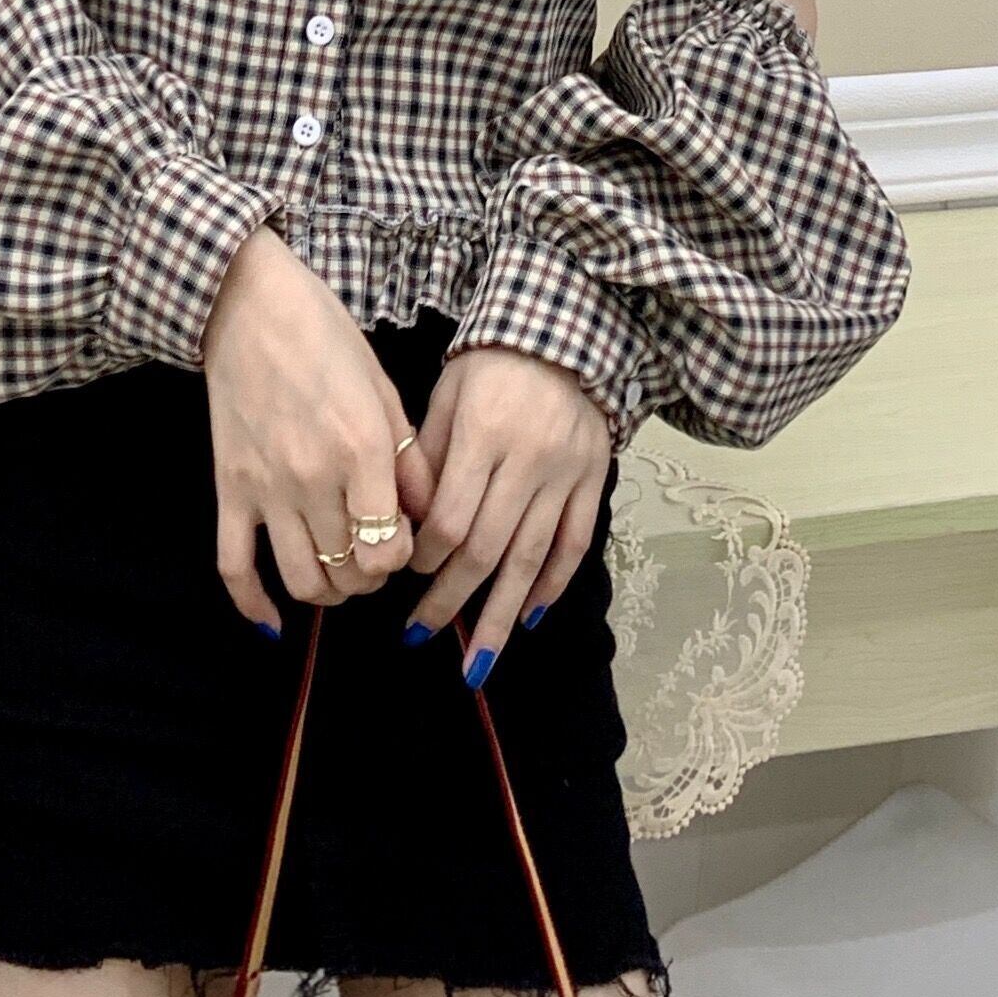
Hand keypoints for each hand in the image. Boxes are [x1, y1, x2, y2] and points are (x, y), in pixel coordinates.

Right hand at [202, 228, 417, 632]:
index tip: (401, 540)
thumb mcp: (383, 388)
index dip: (401, 560)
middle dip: (370, 580)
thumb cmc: (324, 335)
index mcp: (361, 449)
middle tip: (373, 558)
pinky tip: (271, 620)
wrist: (247, 303)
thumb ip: (409, 458)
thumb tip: (427, 515)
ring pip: (300, 581)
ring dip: (326, 594)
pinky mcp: (228, 487)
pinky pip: (233, 565)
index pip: (389, 550)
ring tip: (337, 577)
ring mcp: (265, 487)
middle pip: (349, 573)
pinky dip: (252, 604)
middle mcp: (313, 477)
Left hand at [401, 346, 610, 684]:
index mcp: (484, 436)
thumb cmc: (489, 366)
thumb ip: (428, 460)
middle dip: (451, 600)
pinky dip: (551, 584)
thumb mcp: (446, 398)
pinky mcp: (593, 482)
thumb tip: (407, 527)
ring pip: (531, 559)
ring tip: (478, 661)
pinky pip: (573, 544)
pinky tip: (528, 617)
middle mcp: (529, 461)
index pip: (451, 518)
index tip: (403, 575)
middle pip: (487, 549)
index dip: (425, 557)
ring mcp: (566, 475)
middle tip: (420, 634)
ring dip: (501, 615)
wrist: (564, 335)